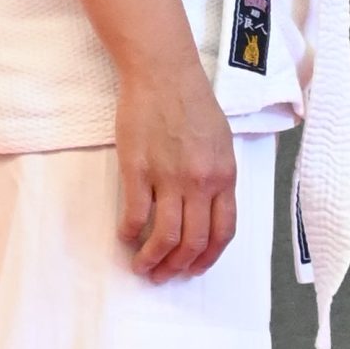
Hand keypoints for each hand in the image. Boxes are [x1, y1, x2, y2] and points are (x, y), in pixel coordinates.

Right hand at [114, 56, 236, 280]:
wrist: (164, 74)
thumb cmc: (192, 102)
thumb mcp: (221, 142)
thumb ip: (218, 177)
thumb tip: (208, 209)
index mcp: (224, 177)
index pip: (222, 233)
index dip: (208, 258)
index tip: (194, 269)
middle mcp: (200, 183)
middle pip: (192, 241)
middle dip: (178, 266)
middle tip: (163, 275)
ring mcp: (168, 178)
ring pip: (164, 236)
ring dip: (152, 259)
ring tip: (142, 266)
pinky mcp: (137, 170)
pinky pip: (135, 214)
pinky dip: (129, 233)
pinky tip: (124, 236)